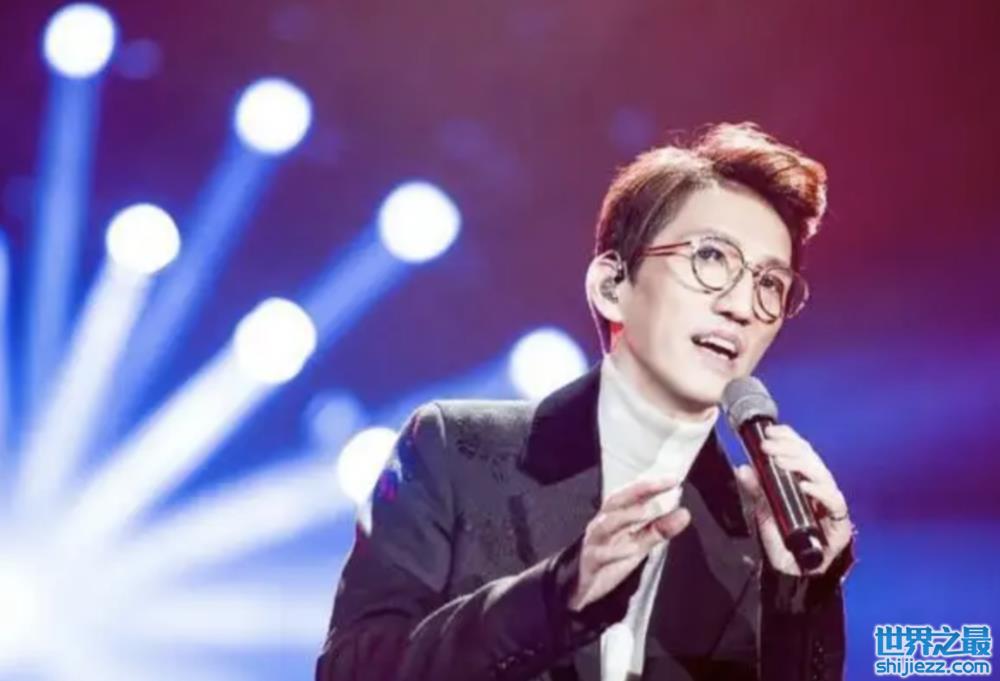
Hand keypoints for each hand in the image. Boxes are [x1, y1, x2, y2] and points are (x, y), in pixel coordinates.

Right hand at [568, 477, 690, 611]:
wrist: (578, 586)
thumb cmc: (609, 558)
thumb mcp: (637, 544)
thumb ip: (659, 529)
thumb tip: (684, 513)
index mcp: (612, 515)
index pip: (630, 494)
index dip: (650, 485)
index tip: (673, 479)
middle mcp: (601, 523)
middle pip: (616, 501)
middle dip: (640, 491)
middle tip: (666, 487)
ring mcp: (594, 542)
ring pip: (606, 523)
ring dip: (630, 515)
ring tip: (652, 511)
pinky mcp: (589, 562)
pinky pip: (601, 555)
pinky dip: (616, 551)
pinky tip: (633, 549)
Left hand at [734, 424, 852, 576]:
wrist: (790, 575)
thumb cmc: (781, 542)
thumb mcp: (762, 513)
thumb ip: (755, 491)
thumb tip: (743, 468)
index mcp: (804, 484)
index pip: (802, 453)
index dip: (789, 439)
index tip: (770, 431)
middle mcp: (820, 492)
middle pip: (813, 460)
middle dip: (790, 448)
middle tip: (768, 444)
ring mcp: (831, 507)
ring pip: (823, 475)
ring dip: (801, 464)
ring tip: (779, 459)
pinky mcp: (840, 525)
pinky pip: (835, 503)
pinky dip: (820, 491)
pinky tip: (804, 485)